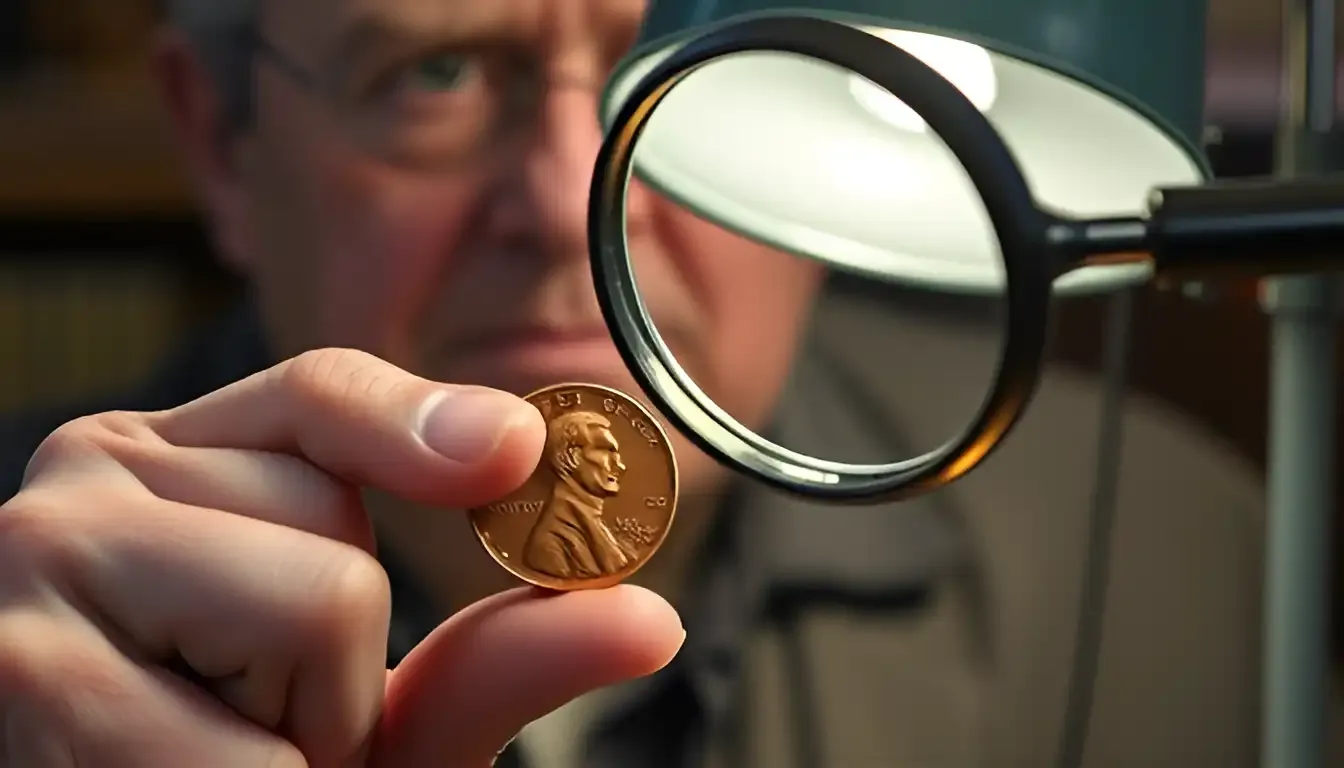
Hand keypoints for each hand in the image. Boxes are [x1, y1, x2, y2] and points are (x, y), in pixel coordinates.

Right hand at [0, 349, 684, 766]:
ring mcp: (37, 573)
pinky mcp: (26, 678)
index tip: (517, 449)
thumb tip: (648, 620)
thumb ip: (487, 659)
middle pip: (333, 518)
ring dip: (303, 734)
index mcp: (166, 466)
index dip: (422, 420)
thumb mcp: (356, 708)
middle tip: (250, 721)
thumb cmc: (216, 760)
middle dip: (339, 667)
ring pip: (317, 603)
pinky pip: (256, 739)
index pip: (315, 393)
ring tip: (209, 755)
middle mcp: (85, 489)